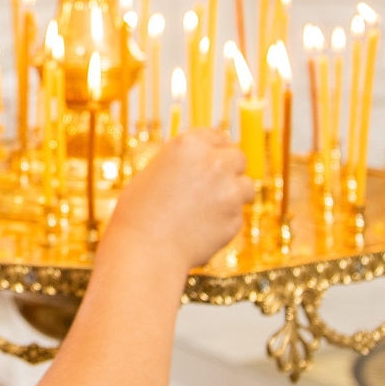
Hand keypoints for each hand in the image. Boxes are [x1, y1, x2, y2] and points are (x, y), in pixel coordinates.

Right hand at [101, 129, 250, 279]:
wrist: (145, 250)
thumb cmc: (138, 213)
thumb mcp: (152, 173)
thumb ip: (181, 164)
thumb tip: (197, 164)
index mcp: (188, 145)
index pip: (215, 135)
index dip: (215, 147)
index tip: (215, 156)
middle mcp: (214, 163)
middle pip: (237, 156)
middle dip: (229, 168)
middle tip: (214, 183)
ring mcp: (229, 191)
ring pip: (246, 186)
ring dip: (233, 193)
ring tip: (208, 208)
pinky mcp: (235, 218)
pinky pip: (238, 215)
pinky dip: (226, 220)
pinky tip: (203, 228)